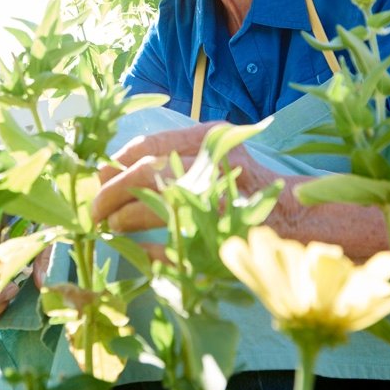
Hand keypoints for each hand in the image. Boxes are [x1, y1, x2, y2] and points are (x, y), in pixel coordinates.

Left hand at [91, 122, 279, 232]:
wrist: (295, 217)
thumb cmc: (243, 186)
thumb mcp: (209, 157)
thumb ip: (168, 158)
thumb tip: (109, 169)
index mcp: (210, 138)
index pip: (148, 146)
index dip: (115, 164)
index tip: (98, 178)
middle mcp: (215, 162)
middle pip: (146, 173)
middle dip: (111, 193)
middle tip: (95, 211)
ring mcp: (221, 199)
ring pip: (155, 204)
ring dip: (124, 219)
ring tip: (111, 228)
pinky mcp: (223, 234)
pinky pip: (172, 245)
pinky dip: (148, 250)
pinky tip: (137, 252)